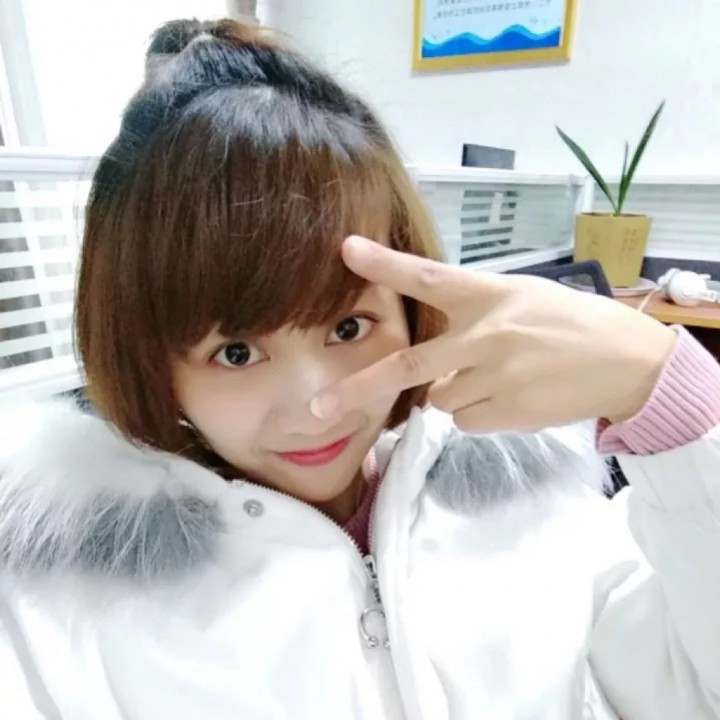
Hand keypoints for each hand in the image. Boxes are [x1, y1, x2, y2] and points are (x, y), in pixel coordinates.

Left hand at [309, 236, 676, 433]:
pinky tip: (513, 397)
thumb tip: (434, 355)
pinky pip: (469, 422)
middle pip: (408, 367)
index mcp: (487, 295)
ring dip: (456, 395)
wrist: (625, 361)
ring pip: (441, 401)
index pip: (427, 276)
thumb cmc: (568, 321)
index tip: (346, 249)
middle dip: (359, 389)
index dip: (385, 264)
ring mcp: (496, 379)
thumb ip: (473, 315)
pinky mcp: (509, 414)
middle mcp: (485, 336)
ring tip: (498, 379)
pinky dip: (481, 415)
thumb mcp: (520, 298)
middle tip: (320, 406)